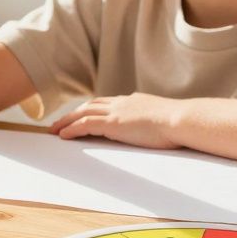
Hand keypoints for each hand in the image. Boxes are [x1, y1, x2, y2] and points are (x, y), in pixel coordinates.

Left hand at [49, 93, 185, 148]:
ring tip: (54, 130)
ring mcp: (117, 112)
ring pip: (83, 113)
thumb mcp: (165, 120)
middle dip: (74, 113)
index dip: (92, 109)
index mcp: (134, 101)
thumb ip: (157, 122)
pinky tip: (63, 136)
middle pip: (90, 105)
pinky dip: (72, 129)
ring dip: (66, 121)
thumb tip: (162, 129)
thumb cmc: (180, 124)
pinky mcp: (113, 124)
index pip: (107, 103)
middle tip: (60, 122)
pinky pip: (85, 125)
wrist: (182, 119)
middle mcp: (122, 103)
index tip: (83, 114)